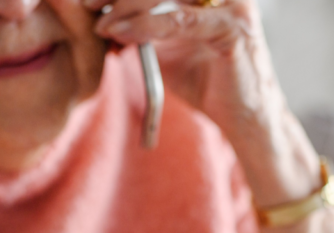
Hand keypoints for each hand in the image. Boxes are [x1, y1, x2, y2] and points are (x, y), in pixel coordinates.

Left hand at [87, 0, 320, 205]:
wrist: (246, 120)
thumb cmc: (211, 84)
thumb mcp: (170, 50)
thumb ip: (146, 30)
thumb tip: (107, 18)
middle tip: (87, 1)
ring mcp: (232, 6)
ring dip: (128, 7)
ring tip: (100, 22)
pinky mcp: (233, 29)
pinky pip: (181, 22)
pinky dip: (146, 27)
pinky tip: (120, 33)